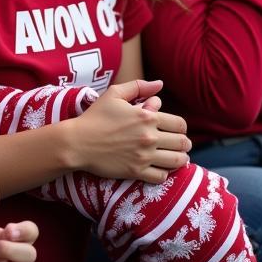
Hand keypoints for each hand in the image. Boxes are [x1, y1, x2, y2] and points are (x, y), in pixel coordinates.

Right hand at [70, 79, 188, 184]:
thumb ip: (139, 86)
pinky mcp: (136, 171)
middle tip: (179, 144)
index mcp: (147, 116)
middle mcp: (149, 136)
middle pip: (182, 143)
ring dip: (179, 159)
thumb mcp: (115, 94)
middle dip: (184, 143)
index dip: (181, 127)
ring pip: (177, 161)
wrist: (78, 142)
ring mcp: (144, 155)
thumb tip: (160, 84)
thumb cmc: (95, 116)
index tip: (175, 130)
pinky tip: (159, 168)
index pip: (179, 124)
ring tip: (175, 157)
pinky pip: (162, 176)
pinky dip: (164, 173)